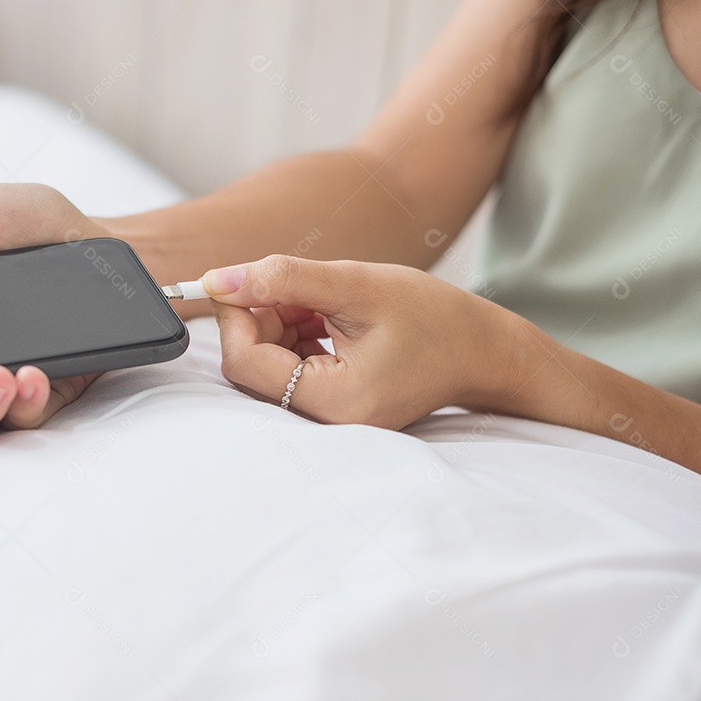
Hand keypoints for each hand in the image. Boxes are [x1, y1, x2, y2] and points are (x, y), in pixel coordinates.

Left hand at [205, 255, 521, 428]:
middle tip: (297, 285)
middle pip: (251, 364)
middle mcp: (326, 423)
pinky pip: (288, 370)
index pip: (245, 361)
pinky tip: (326, 316)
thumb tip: (217, 279)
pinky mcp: (331, 409)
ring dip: (278, 322)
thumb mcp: (356, 285)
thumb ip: (283, 278)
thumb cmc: (434, 318)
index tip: (241, 278)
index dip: (234, 314)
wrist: (483, 351)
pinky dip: (294, 335)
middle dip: (260, 316)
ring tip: (323, 300)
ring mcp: (328, 420)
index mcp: (334, 402)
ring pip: (267, 364)